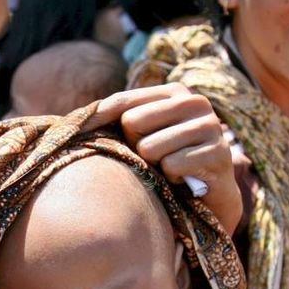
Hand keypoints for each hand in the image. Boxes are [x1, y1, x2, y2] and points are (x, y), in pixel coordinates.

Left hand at [84, 84, 241, 234]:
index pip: (123, 101)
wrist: (211, 196)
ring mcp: (210, 126)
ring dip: (154, 166)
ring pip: (150, 147)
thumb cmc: (168, 162)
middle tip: (154, 158)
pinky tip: (183, 179)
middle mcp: (195, 102)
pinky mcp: (218, 153)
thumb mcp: (144, 137)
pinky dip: (171, 178)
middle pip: (133, 122)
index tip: (76, 132)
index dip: (98, 118)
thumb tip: (71, 121)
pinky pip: (171, 166)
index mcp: (175, 92)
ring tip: (169, 168)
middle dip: (136, 147)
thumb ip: (118, 121)